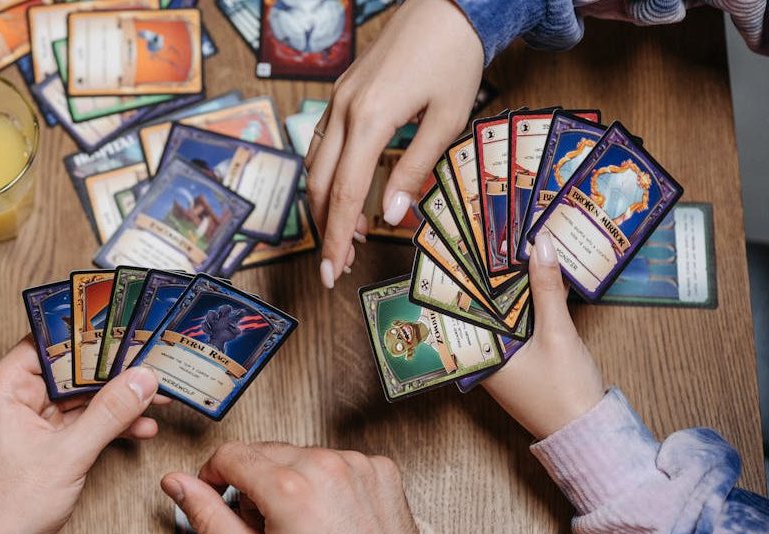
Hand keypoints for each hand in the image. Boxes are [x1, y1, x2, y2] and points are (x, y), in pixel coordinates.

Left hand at [0, 339, 164, 533]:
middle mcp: (13, 397)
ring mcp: (30, 421)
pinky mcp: (44, 444)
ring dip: (117, 400)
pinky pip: (81, 422)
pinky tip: (140, 426)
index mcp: (3, 387)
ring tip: (156, 398)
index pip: (50, 342)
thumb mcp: (68, 454)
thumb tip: (141, 380)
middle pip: (71, 369)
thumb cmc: (8, 508)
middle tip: (150, 362)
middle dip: (113, 371)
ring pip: (81, 397)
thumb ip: (109, 413)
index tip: (125, 326)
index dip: (89, 334)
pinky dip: (108, 424)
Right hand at [162, 442, 474, 533]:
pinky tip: (332, 514)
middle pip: (263, 451)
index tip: (216, 490)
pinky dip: (326, 480)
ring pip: (300, 453)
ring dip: (291, 478)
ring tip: (303, 523)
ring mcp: (356, 463)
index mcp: (289, 489)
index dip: (214, 474)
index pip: (230, 454)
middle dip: (254, 481)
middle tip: (265, 524)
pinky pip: (335, 459)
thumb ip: (209, 518)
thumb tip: (177, 484)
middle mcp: (325, 466)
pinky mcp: (379, 466)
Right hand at [306, 0, 482, 287]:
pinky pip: (321, 144)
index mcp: (368, 119)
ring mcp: (337, 100)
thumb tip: (393, 216)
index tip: (333, 272)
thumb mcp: (446, 119)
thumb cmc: (454, 56)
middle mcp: (343, 110)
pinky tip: (345, 193)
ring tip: (348, 235)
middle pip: (320, 185)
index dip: (337, 238)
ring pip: (314, 166)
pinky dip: (328, 176)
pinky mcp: (342, 93)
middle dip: (326, 230)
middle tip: (339, 264)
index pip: (345, 194)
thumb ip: (415, 170)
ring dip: (326, 205)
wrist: (447, 5)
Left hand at [481, 233, 606, 438]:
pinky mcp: (522, 362)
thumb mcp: (556, 333)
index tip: (467, 242)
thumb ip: (547, 288)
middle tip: (493, 235)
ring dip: (511, 287)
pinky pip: (518, 325)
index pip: (462, 307)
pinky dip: (527, 305)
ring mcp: (504, 361)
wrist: (589, 432)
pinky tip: (537, 278)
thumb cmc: (565, 390)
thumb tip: (541, 245)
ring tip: (513, 247)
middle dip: (490, 275)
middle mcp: (485, 357)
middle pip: (483, 307)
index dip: (464, 274)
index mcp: (480, 354)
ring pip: (502, 314)